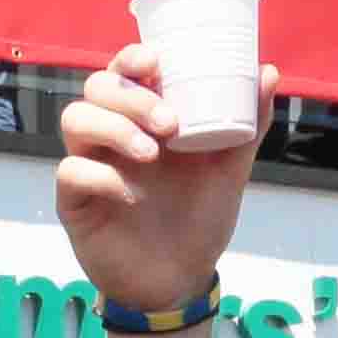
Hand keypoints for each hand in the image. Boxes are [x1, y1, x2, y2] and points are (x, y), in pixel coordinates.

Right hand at [57, 50, 263, 317]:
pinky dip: (100, 176)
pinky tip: (130, 194)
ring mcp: (90, 164)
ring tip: (152, 155)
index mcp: (144, 117)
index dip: (131, 58)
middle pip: (96, 88)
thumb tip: (268, 73)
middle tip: (170, 124)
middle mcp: (111, 134)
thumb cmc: (198, 217)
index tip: (155, 62)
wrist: (180, 279)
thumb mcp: (229, 169)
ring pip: (75, 119)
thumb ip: (247, 124)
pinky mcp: (74, 201)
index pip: (125, 70)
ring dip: (113, 127)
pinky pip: (70, 172)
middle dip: (131, 97)